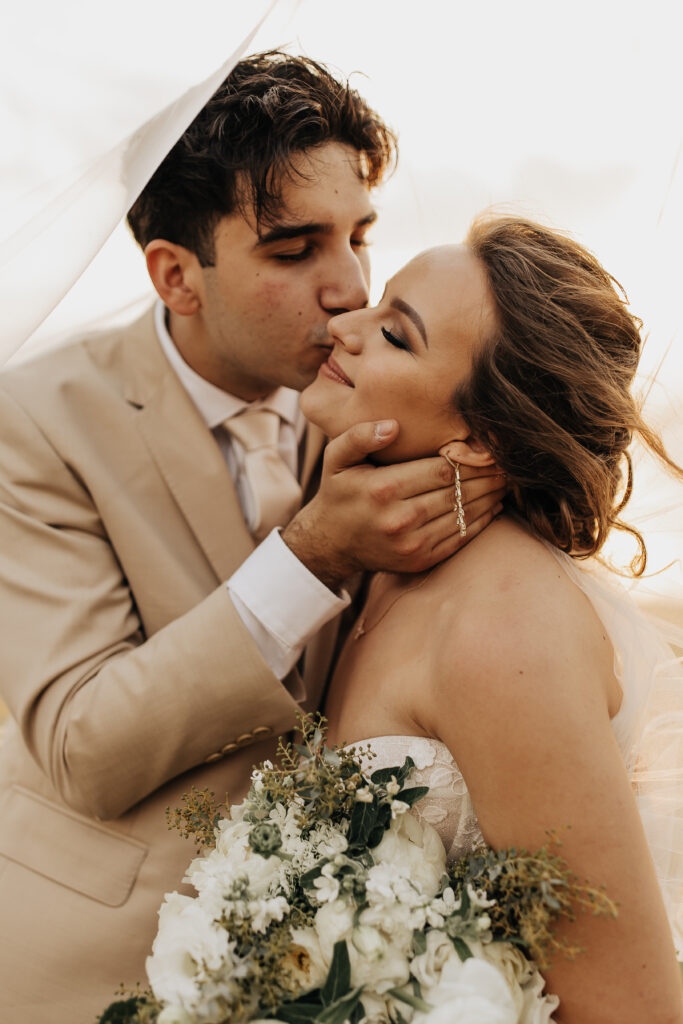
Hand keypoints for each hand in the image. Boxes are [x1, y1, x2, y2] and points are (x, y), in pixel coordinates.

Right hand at [282, 420, 505, 589]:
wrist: (329, 543)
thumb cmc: (338, 493)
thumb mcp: (336, 459)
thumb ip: (359, 437)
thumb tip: (394, 426)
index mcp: (383, 489)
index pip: (441, 470)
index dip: (469, 459)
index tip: (489, 449)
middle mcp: (399, 519)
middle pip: (456, 492)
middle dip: (485, 477)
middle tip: (506, 464)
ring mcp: (411, 544)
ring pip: (462, 515)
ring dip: (488, 498)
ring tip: (504, 482)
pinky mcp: (419, 560)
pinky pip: (458, 539)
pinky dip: (480, 522)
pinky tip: (492, 506)